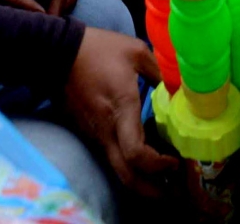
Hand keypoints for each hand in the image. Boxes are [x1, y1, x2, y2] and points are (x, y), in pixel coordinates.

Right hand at [64, 28, 176, 193]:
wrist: (59, 54)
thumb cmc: (100, 50)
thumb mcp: (136, 52)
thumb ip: (160, 70)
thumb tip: (181, 85)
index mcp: (121, 109)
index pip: (136, 153)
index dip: (157, 164)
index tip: (175, 162)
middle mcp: (106, 130)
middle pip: (125, 175)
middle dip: (150, 190)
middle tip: (172, 190)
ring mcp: (95, 134)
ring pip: (117, 170)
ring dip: (140, 181)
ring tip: (164, 180)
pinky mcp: (89, 133)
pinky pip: (110, 157)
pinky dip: (129, 166)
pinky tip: (146, 160)